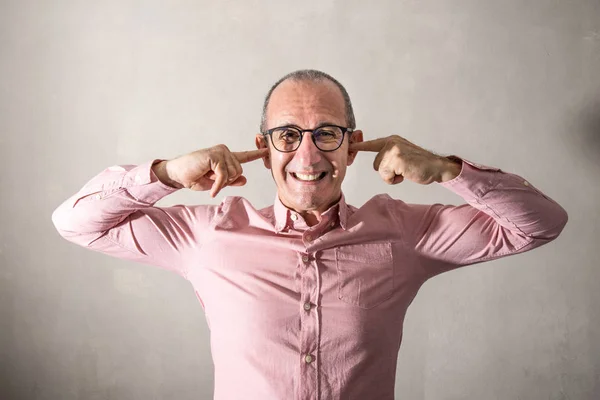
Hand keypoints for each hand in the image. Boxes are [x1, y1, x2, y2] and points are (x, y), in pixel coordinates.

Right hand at [153, 145, 267, 196]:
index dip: (256, 154)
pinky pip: (224, 176)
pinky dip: (218, 186)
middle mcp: (224, 151)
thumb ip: (231, 181)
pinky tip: (212, 190)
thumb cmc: (194, 177)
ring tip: (207, 177)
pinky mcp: (215, 156)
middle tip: (211, 179)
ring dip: (221, 182)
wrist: (178, 175)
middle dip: (227, 181)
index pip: (244, 156)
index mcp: (226, 157)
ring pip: (234, 174)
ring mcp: (220, 151)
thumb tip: (244, 179)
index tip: (267, 150)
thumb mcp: (216, 183)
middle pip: (240, 172)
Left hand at [349, 135, 460, 184]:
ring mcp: (393, 150)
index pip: (371, 144)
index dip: (359, 146)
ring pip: (380, 171)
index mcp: (391, 141)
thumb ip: (389, 157)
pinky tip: (406, 174)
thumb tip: (377, 166)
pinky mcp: (396, 159)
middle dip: (387, 171)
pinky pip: (386, 176)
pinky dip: (395, 180)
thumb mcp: (401, 156)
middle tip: (403, 169)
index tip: (348, 145)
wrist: (436, 167)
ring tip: (405, 171)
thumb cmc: (419, 165)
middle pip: (376, 164)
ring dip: (392, 176)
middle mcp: (391, 142)